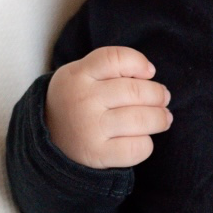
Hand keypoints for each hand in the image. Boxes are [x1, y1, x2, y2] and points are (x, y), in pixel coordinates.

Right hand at [45, 44, 172, 167]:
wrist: (49, 142)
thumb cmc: (77, 103)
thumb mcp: (80, 76)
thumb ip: (110, 69)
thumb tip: (150, 74)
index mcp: (77, 75)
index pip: (115, 58)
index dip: (139, 63)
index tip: (149, 72)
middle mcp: (82, 100)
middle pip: (136, 90)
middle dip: (158, 95)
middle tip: (163, 98)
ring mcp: (89, 128)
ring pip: (142, 119)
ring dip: (160, 119)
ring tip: (163, 118)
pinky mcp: (98, 154)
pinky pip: (138, 147)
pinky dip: (146, 143)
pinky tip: (141, 139)